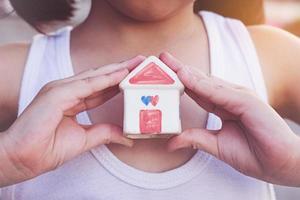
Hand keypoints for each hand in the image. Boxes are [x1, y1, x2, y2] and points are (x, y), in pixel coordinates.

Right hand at [0, 56, 144, 186]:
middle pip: (100, 77)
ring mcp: (61, 89)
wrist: (23, 158)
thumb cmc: (47, 149)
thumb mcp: (84, 139)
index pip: (101, 88)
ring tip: (137, 63)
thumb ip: (105, 133)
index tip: (137, 77)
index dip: (119, 81)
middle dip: (122, 70)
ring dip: (117, 69)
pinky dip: (105, 79)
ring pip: (95, 76)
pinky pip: (86, 84)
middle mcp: (67, 90)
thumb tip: (127, 136)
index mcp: (71, 99)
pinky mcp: (57, 94)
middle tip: (142, 63)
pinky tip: (121, 73)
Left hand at [160, 52, 299, 186]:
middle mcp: (230, 97)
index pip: (197, 90)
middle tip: (161, 58)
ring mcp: (239, 97)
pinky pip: (220, 92)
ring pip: (207, 82)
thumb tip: (170, 142)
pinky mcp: (247, 102)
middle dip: (180, 70)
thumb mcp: (216, 145)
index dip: (180, 81)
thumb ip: (195, 139)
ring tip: (168, 63)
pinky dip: (202, 85)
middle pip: (200, 81)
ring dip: (187, 73)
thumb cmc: (254, 154)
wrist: (281, 164)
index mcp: (223, 105)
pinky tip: (186, 78)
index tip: (162, 73)